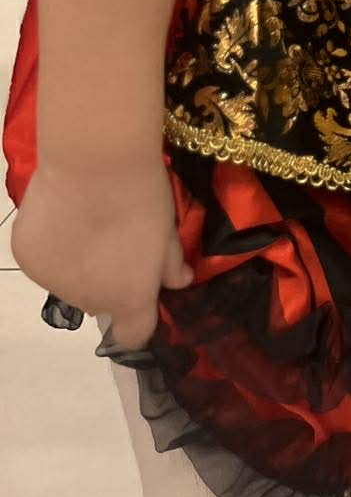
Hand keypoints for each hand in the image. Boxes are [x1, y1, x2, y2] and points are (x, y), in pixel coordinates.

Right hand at [12, 158, 190, 348]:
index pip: (133, 335)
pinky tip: (62, 211)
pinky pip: (41, 256)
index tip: (141, 289)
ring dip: (76, 260)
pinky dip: (50, 240)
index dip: (138, 317)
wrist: (96, 161)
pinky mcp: (25, 256)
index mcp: (128, 299)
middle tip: (114, 237)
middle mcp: (87, 301)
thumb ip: (170, 263)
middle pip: (98, 300)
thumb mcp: (169, 229)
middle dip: (106, 277)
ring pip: (67, 279)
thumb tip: (179, 281)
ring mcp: (51, 281)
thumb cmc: (143, 195)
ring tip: (87, 218)